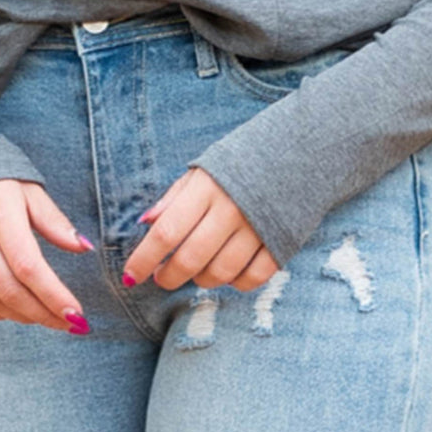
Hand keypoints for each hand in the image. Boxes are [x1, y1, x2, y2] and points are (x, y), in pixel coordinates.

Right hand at [0, 179, 94, 330]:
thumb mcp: (30, 191)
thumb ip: (55, 222)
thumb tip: (84, 248)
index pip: (29, 267)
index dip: (53, 295)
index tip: (76, 314)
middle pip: (9, 289)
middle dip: (42, 313)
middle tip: (68, 323)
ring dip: (20, 316)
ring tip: (45, 317)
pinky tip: (13, 312)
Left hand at [122, 167, 280, 291]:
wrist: (301, 148)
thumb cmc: (242, 160)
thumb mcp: (203, 169)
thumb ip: (174, 197)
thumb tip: (146, 224)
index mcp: (207, 186)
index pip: (166, 232)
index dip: (144, 259)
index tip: (130, 276)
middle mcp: (231, 209)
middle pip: (190, 259)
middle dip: (168, 276)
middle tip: (161, 277)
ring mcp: (258, 228)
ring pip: (219, 274)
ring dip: (200, 280)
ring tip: (195, 270)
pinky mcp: (281, 243)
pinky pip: (251, 279)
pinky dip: (235, 283)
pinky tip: (227, 272)